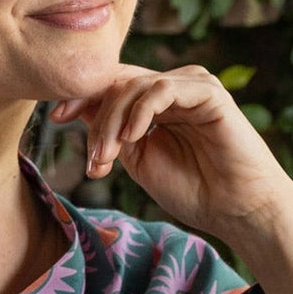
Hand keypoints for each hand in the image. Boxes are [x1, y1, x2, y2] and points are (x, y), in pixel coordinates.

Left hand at [50, 64, 292, 250]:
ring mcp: (192, 86)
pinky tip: (133, 138)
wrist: (236, 210)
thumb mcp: (138, 159)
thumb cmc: (193, 190)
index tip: (56, 118)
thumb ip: (113, 133)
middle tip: (94, 161)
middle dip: (97, 121)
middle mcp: (174, 88)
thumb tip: (75, 108)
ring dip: (113, 122)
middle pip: (118, 83)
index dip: (81, 97)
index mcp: (156, 103)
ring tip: (109, 157)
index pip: (112, 85)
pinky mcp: (209, 92)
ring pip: (135, 85)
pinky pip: (164, 89)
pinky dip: (141, 111)